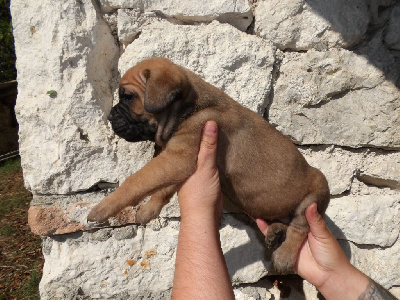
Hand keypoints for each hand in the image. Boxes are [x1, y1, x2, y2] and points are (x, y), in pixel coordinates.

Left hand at [173, 121, 233, 298]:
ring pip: (198, 154)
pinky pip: (205, 163)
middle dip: (197, 134)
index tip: (195, 111)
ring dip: (204, 145)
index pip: (185, 138)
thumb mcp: (206, 166)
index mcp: (180, 161)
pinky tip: (215, 149)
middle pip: (191, 146)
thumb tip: (210, 122)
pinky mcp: (202, 179)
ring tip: (211, 129)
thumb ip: (208, 146)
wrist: (205, 218)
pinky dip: (210, 155)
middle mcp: (184, 165)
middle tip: (204, 117)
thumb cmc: (200, 193)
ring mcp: (193, 173)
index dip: (190, 126)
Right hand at [256, 203, 369, 298]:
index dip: (288, 201)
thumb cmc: (330, 252)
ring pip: (275, 225)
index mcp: (306, 223)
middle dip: (274, 207)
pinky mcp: (282, 248)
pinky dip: (265, 230)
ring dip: (266, 217)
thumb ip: (315, 220)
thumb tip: (310, 202)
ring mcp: (288, 238)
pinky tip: (258, 220)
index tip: (280, 189)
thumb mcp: (323, 234)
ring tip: (256, 204)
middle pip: (282, 216)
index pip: (295, 209)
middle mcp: (295, 229)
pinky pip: (272, 238)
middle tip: (263, 195)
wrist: (328, 275)